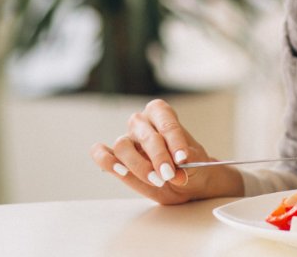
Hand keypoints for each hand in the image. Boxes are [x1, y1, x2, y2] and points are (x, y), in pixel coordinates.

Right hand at [89, 99, 242, 204]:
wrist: (187, 182)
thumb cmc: (191, 165)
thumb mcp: (196, 163)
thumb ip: (186, 165)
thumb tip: (176, 173)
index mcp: (162, 114)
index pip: (165, 121)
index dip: (174, 139)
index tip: (183, 157)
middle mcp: (141, 123)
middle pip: (145, 135)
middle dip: (158, 156)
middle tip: (169, 174)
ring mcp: (126, 140)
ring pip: (123, 145)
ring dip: (139, 166)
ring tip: (157, 181)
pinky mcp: (116, 159)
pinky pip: (101, 153)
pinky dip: (106, 160)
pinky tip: (120, 171)